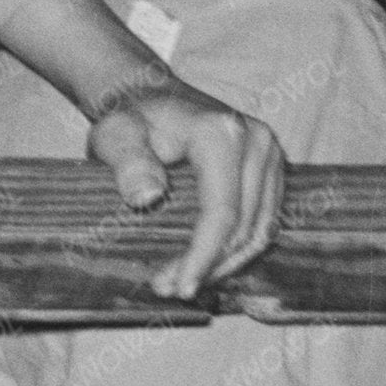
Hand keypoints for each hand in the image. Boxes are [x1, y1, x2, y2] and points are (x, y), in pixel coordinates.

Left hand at [80, 77, 284, 299]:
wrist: (150, 95)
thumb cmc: (130, 118)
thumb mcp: (115, 135)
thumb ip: (127, 162)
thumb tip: (147, 196)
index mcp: (222, 134)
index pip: (222, 212)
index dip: (202, 257)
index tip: (175, 288)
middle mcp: (256, 141)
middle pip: (245, 226)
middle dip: (209, 266)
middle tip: (168, 290)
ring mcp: (269, 153)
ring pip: (260, 229)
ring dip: (225, 264)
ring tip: (181, 282)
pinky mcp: (270, 167)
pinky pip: (262, 221)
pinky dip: (236, 249)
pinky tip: (203, 264)